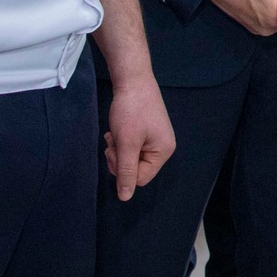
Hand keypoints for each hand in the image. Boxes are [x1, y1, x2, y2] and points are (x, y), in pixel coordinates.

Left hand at [103, 74, 175, 201]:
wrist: (133, 79)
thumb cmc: (131, 111)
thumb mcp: (126, 143)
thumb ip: (126, 172)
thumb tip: (125, 198)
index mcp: (163, 152)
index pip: (140, 178)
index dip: (123, 170)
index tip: (114, 151)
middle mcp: (163, 147)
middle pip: (136, 169)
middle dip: (120, 158)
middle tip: (112, 141)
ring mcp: (156, 138)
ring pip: (132, 157)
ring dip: (118, 149)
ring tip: (114, 133)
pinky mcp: (147, 130)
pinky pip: (133, 146)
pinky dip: (122, 141)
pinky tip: (117, 129)